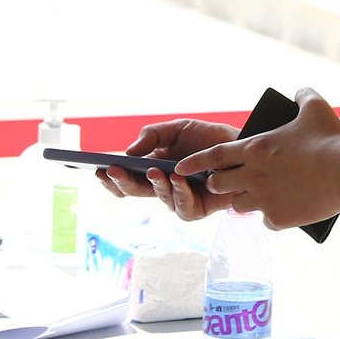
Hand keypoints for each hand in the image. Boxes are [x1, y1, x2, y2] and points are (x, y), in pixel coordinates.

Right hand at [96, 118, 240, 220]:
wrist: (242, 146)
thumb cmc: (209, 139)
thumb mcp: (176, 129)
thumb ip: (152, 136)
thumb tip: (128, 152)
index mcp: (153, 169)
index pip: (126, 179)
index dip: (111, 178)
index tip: (97, 169)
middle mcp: (163, 187)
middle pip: (135, 192)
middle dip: (122, 183)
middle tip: (113, 171)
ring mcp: (180, 199)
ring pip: (159, 199)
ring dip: (155, 185)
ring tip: (152, 171)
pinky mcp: (198, 209)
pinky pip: (183, 207)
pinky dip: (179, 193)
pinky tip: (177, 179)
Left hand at [175, 89, 339, 229]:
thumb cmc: (330, 139)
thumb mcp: (314, 108)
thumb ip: (301, 95)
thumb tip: (298, 92)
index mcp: (254, 149)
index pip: (213, 156)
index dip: (195, 162)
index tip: (180, 167)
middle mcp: (252, 175)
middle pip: (219, 184)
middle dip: (221, 183)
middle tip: (231, 181)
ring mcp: (262, 199)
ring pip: (238, 205)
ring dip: (244, 200)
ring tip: (258, 196)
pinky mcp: (277, 218)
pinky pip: (264, 220)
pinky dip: (271, 215)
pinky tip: (285, 209)